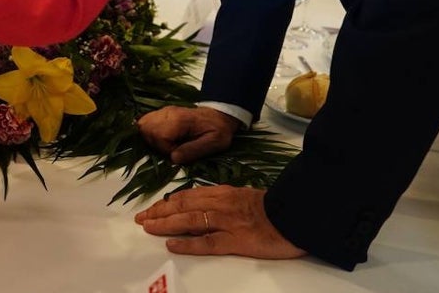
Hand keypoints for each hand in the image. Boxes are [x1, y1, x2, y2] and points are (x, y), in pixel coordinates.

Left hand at [135, 185, 306, 259]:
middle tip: (141, 218)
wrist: (297, 215)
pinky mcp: (237, 240)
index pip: (188, 195)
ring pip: (190, 220)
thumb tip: (203, 201)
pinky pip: (207, 242)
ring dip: (166, 223)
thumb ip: (225, 198)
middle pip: (183, 205)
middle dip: (160, 211)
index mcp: (224, 193)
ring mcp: (228, 222)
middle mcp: (221, 204)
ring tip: (148, 227)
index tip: (152, 207)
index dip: (168, 201)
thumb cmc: (275, 208)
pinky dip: (188, 243)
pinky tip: (172, 244)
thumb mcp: (245, 196)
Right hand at [137, 105, 239, 163]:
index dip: (165, 149)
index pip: (159, 136)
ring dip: (150, 138)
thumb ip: (193, 150)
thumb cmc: (218, 130)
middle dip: (154, 144)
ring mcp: (163, 111)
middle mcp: (168, 113)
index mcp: (180, 120)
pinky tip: (162, 139)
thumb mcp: (214, 143)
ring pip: (142, 124)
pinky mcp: (161, 113)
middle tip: (170, 149)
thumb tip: (173, 158)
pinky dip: (149, 133)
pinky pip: (145, 121)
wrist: (219, 116)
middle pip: (146, 128)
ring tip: (166, 145)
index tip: (178, 153)